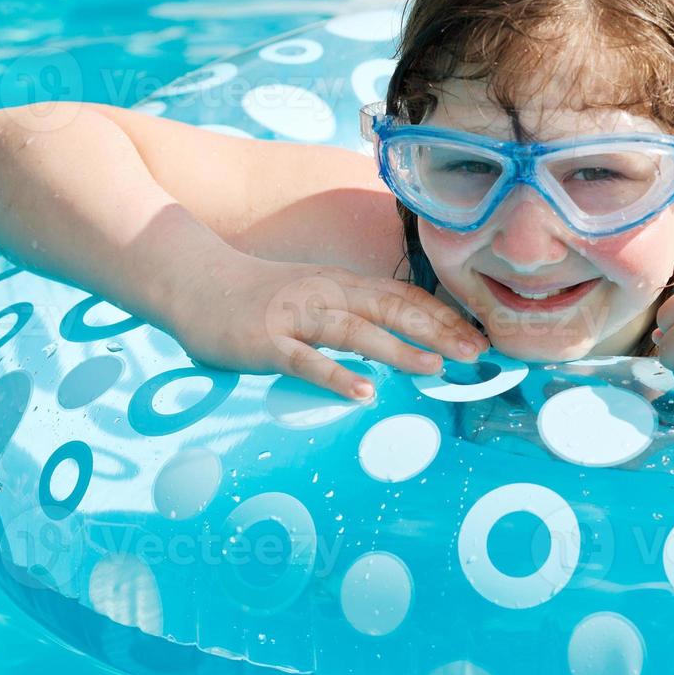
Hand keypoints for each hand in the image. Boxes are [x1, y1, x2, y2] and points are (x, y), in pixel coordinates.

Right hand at [170, 251, 487, 400]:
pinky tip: (363, 392)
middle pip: (391, 310)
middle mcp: (326, 294)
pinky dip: (336, 376)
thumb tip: (400, 331)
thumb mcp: (315, 293)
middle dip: (437, 330)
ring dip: (398, 349)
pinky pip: (306, 361)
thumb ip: (354, 309)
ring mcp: (296, 316)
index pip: (403, 297)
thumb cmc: (260, 294)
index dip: (443, 316)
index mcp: (342, 284)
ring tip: (435, 366)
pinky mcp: (267, 342)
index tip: (479, 335)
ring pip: (355, 332)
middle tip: (475, 352)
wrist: (194, 282)